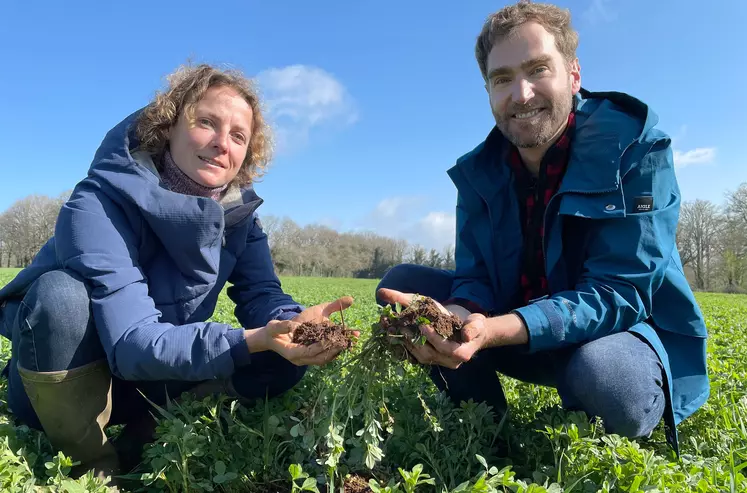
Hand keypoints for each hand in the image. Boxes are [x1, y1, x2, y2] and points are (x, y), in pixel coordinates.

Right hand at [244, 295, 358, 365]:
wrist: (270, 339)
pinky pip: (323, 356)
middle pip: (320, 358)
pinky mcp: (309, 356)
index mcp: (292, 353)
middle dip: (333, 350)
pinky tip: (340, 342)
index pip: (310, 352)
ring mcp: (305, 360)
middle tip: (345, 341)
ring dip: (335, 352)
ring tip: (347, 342)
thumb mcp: (274, 327)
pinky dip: (332, 351)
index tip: (332, 338)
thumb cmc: (271, 332)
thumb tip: (295, 326)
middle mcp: (300, 360)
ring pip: (323, 359)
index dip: (321, 346)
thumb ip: (283, 326)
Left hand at [377, 288, 479, 368]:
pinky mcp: (430, 359)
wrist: (471, 333)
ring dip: (406, 343)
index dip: (434, 338)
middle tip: (403, 326)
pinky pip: (415, 356)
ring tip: (395, 329)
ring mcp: (439, 362)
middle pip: (429, 354)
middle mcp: (449, 361)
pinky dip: (405, 346)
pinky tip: (395, 336)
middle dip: (415, 341)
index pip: (446, 349)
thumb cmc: (475, 326)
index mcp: (462, 354)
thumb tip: (467, 335)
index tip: (423, 326)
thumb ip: (473, 328)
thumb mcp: (478, 324)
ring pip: (420, 356)